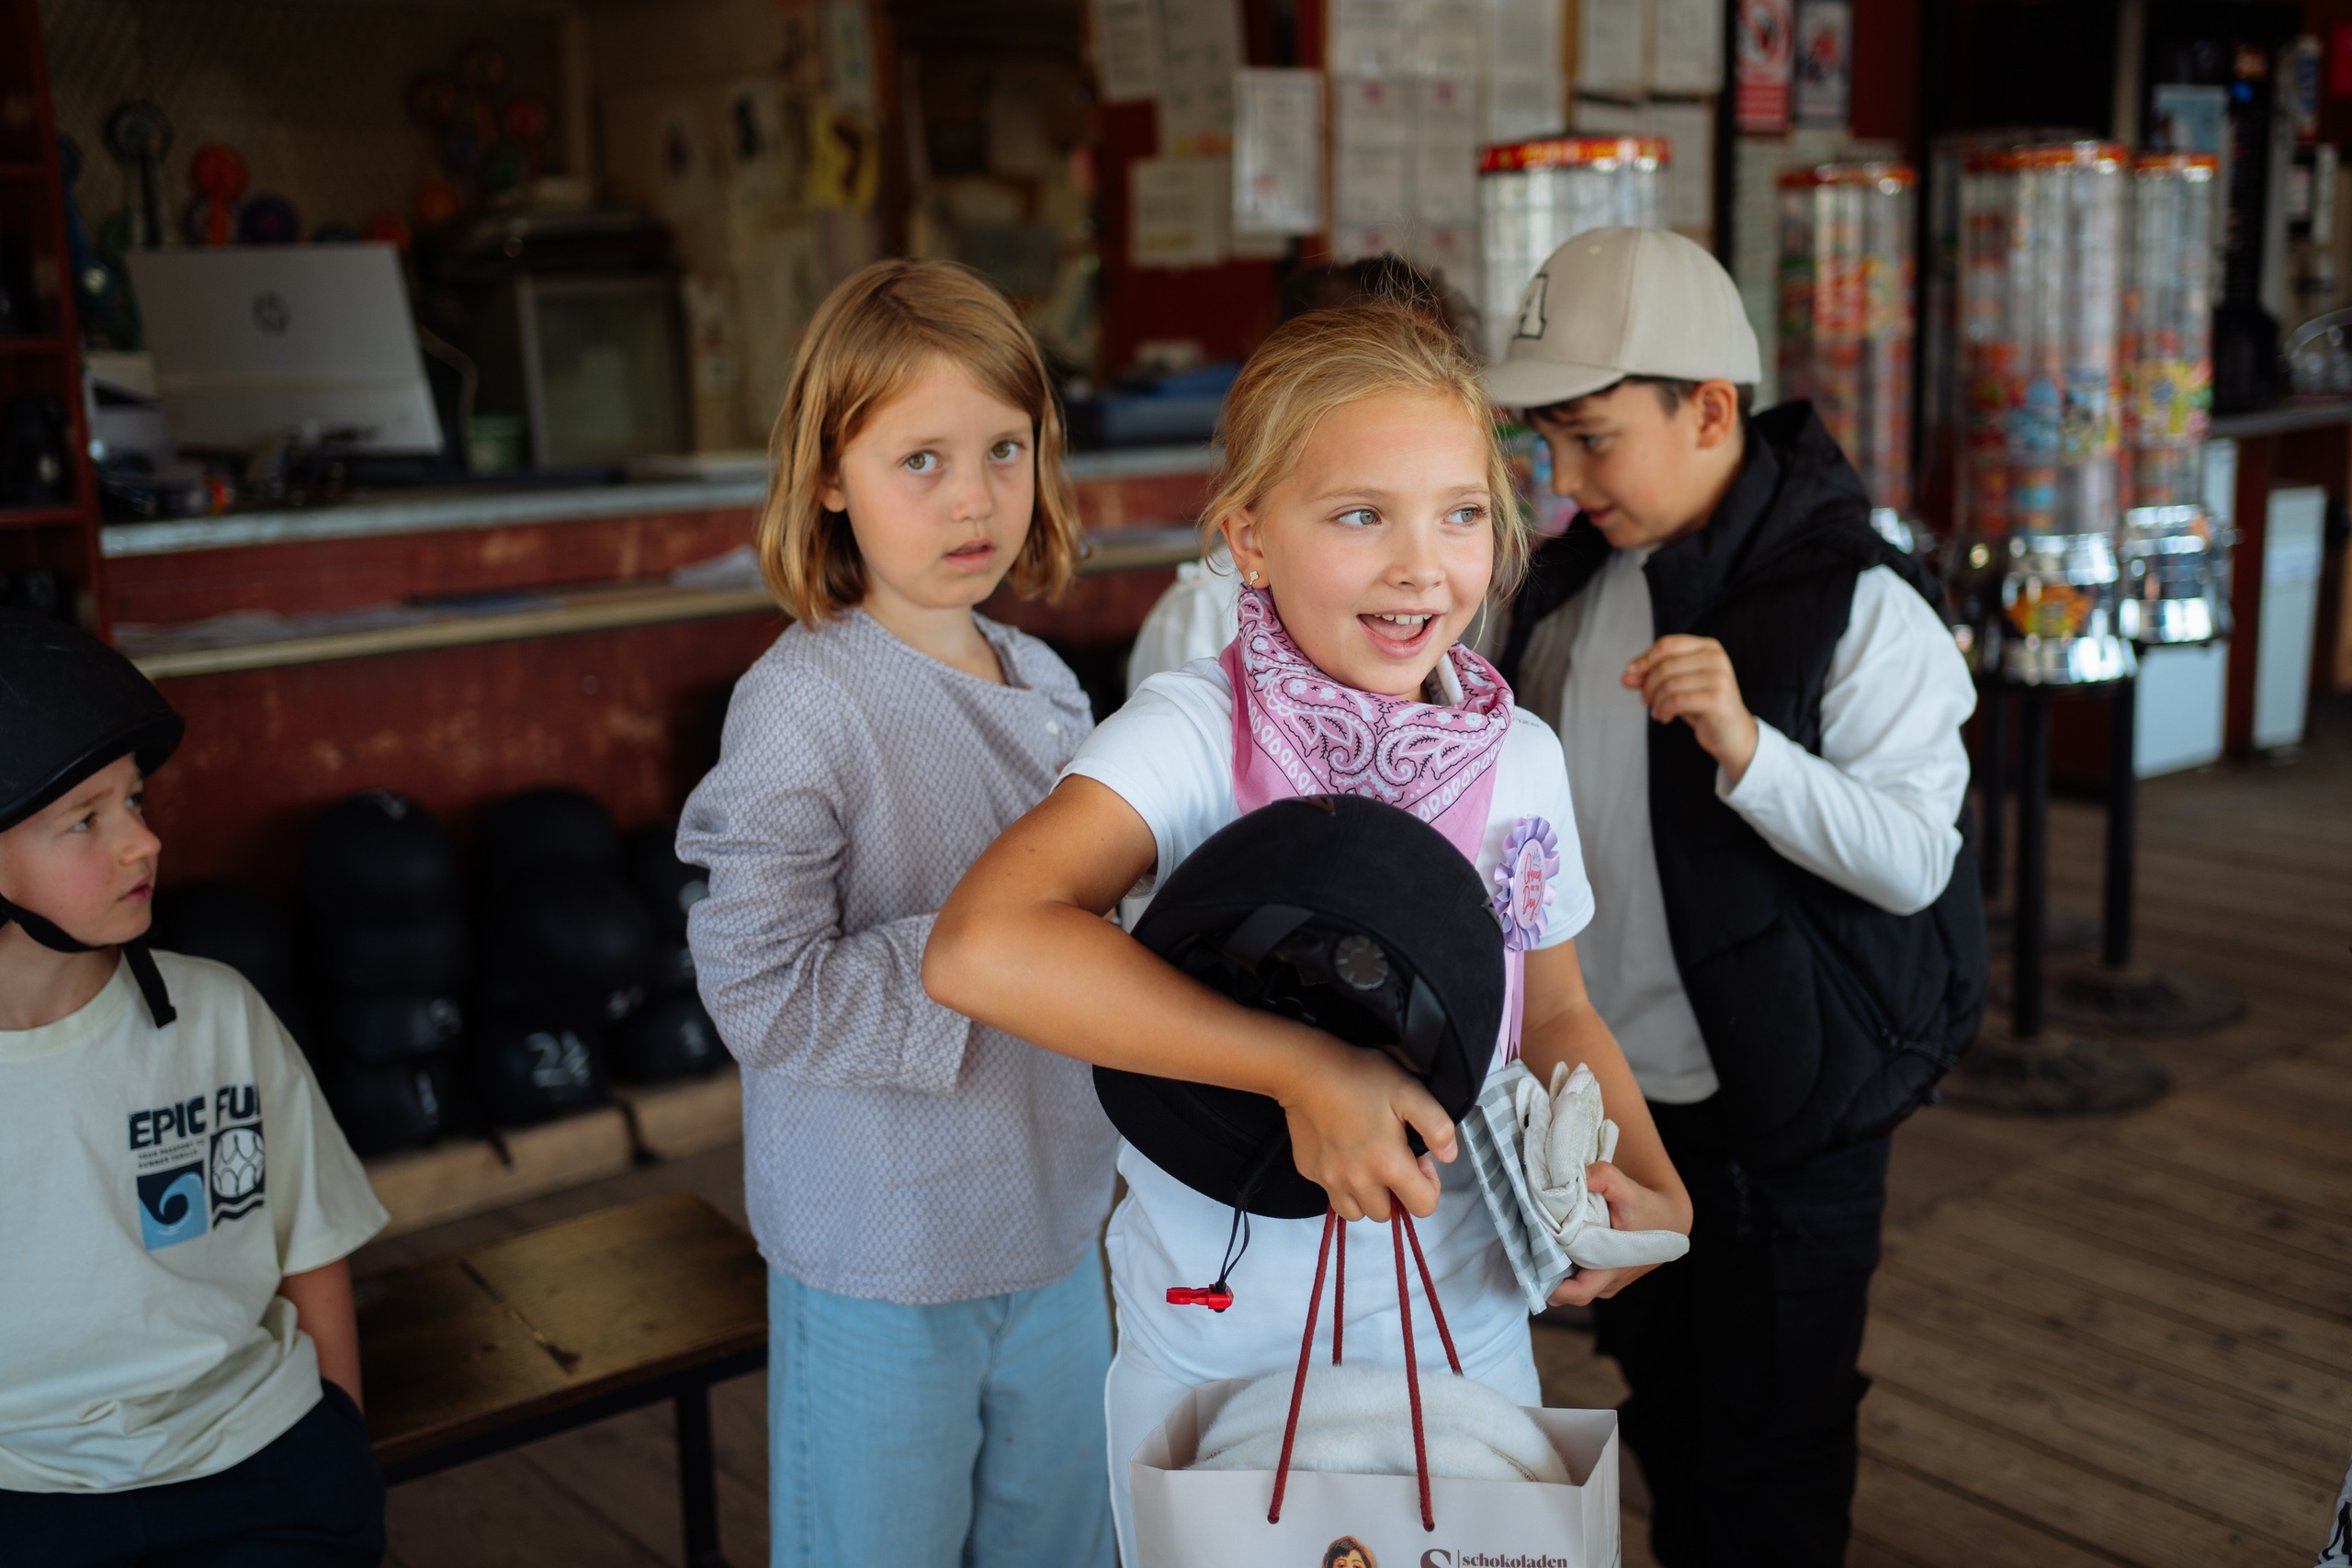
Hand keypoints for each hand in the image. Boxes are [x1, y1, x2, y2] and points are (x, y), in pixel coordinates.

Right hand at [1277, 1041, 1454, 1222]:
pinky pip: (1330, 1192)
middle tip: (1391, 1159)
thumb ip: (1438, 1127)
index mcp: (1388, 1165)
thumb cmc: (1359, 1078)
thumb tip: (1449, 1156)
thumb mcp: (1410, 1092)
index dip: (1429, 1185)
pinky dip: (1340, 1184)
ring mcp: (1330, 1180)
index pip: (1423, 1207)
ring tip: (1367, 1167)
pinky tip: (1342, 1154)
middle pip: (1387, 1214)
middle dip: (1395, 1194)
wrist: (1306, 1070)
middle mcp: (1358, 1182)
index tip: (1418, 1159)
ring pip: (1356, 1212)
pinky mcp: (1310, 1172)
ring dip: (1367, 1198)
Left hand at [1543, 1161, 1691, 1306]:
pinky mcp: (1603, 1278)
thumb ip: (1604, 1177)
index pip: (1578, 1293)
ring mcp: (1606, 1283)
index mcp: (1613, 1269)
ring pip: (1571, 1286)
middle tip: (1526, 1253)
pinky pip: (1578, 1279)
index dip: (1554, 1287)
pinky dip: (1564, 1268)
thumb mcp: (1628, 1188)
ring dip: (1554, 1272)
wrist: (1669, 1220)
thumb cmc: (1647, 1207)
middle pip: (1567, 1293)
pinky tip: (1551, 1247)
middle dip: (1545, 1277)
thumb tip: (1578, 1175)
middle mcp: (1608, 1283)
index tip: (1532, 1268)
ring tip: (1536, 1247)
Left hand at [1624, 635, 1758, 784]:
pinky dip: (1664, 710)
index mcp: (1708, 647)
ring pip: (1669, 684)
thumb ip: (1651, 677)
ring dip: (1655, 701)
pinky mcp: (1718, 699)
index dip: (1645, 659)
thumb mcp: (1675, 687)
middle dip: (1648, 685)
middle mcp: (1716, 658)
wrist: (1731, 733)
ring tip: (1656, 711)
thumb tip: (1625, 677)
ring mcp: (1719, 677)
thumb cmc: (1701, 705)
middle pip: (1665, 665)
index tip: (1630, 674)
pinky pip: (1677, 701)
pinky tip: (1664, 718)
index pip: (1667, 644)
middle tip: (1645, 700)